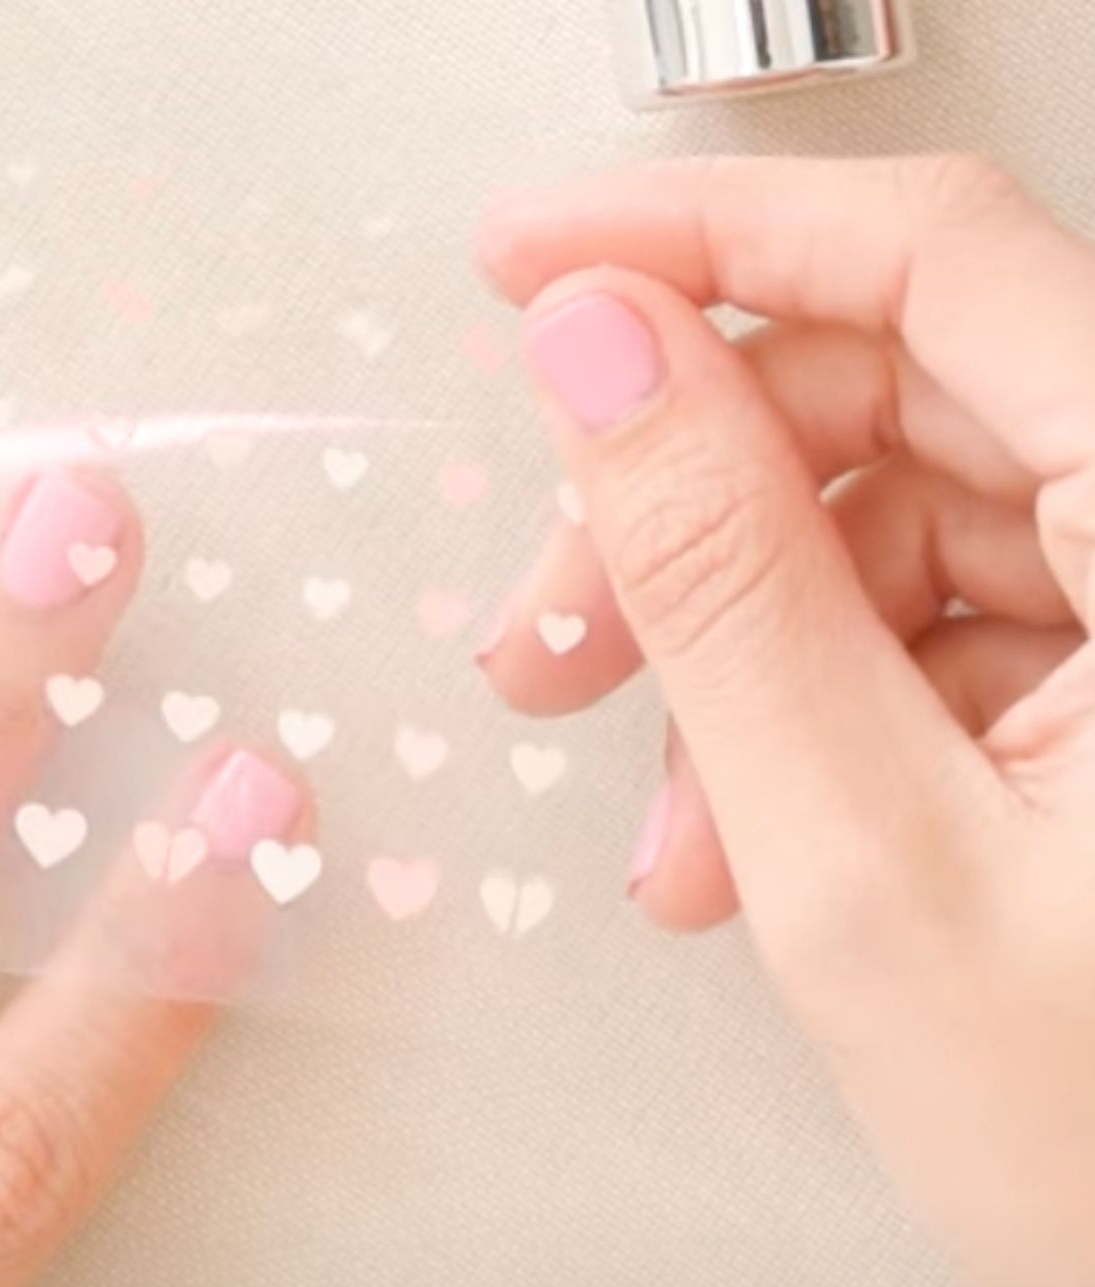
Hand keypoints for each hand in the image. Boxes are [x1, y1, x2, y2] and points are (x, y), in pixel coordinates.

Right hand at [478, 155, 1094, 1286]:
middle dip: (678, 511)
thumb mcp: (865, 866)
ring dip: (725, 651)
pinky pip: (920, 634)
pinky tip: (743, 832)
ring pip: (883, 534)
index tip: (540, 258)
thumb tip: (607, 364)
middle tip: (549, 622)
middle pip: (888, 406)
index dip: (710, 233)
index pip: (934, 263)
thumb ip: (723, 586)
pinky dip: (797, 716)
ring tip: (662, 806)